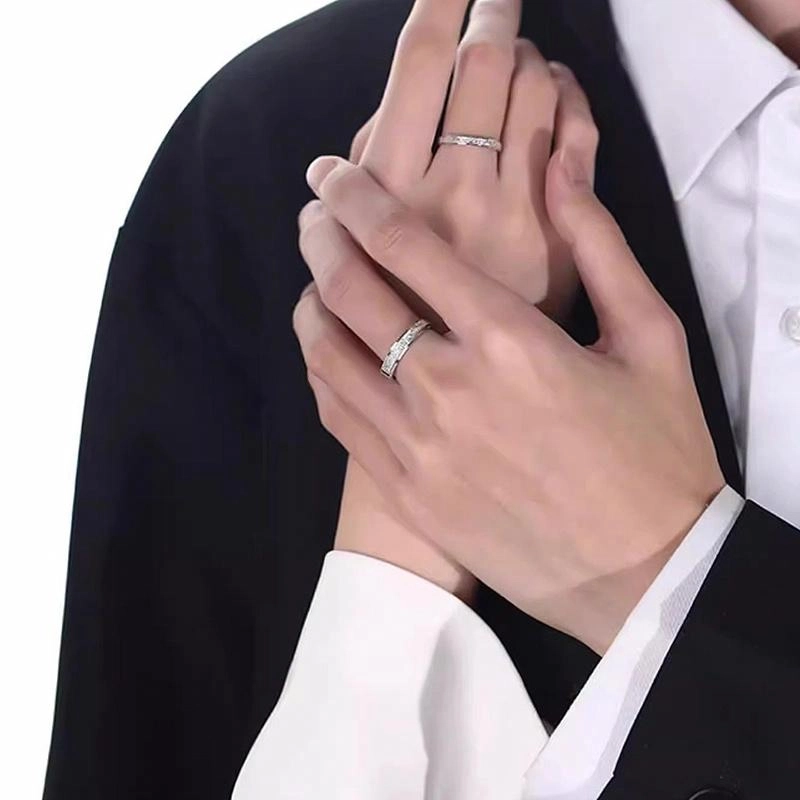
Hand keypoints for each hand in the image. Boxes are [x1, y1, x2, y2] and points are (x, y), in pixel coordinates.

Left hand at [311, 0, 597, 600]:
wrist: (642, 574)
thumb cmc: (655, 454)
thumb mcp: (652, 337)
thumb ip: (601, 247)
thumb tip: (559, 174)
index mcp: (509, 339)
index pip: (404, 246)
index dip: (356, 198)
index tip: (332, 174)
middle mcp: (447, 387)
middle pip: (350, 292)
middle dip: (320, 237)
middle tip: (315, 216)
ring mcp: (417, 447)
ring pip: (327, 356)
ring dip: (310, 304)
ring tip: (315, 281)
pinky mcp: (405, 493)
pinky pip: (336, 417)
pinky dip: (321, 371)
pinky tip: (328, 353)